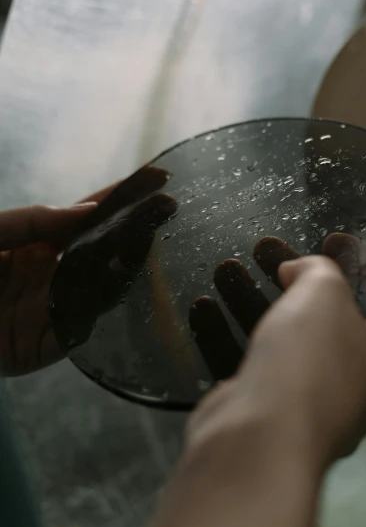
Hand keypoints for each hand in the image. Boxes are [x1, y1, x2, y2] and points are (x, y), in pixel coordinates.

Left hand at [0, 165, 171, 375]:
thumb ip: (34, 220)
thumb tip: (88, 211)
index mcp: (33, 244)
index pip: (86, 216)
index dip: (119, 197)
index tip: (154, 177)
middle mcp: (46, 274)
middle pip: (99, 250)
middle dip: (133, 230)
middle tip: (169, 210)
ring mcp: (44, 311)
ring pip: (94, 289)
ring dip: (124, 268)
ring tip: (153, 243)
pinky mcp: (38, 349)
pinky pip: (75, 330)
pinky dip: (98, 312)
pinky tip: (120, 290)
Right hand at [189, 248, 365, 468]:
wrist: (261, 442)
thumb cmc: (312, 360)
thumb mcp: (323, 292)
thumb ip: (318, 270)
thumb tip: (298, 272)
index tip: (349, 245)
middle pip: (348, 322)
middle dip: (316, 287)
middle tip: (290, 261)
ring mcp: (324, 406)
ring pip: (300, 344)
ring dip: (269, 307)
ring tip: (240, 274)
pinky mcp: (281, 418)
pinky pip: (265, 367)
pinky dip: (240, 338)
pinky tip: (211, 311)